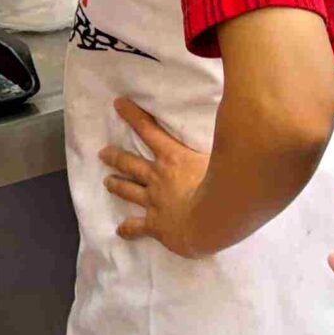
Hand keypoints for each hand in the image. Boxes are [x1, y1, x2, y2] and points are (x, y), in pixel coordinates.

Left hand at [101, 99, 218, 259]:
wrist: (213, 218)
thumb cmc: (221, 184)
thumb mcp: (220, 153)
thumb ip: (218, 140)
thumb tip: (230, 121)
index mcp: (172, 157)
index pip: (148, 129)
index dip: (132, 115)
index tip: (117, 104)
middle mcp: (157, 177)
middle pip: (131, 163)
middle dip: (115, 157)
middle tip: (102, 153)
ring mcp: (153, 202)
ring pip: (129, 191)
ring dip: (117, 185)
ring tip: (106, 182)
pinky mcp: (155, 225)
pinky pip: (137, 226)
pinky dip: (128, 229)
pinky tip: (120, 230)